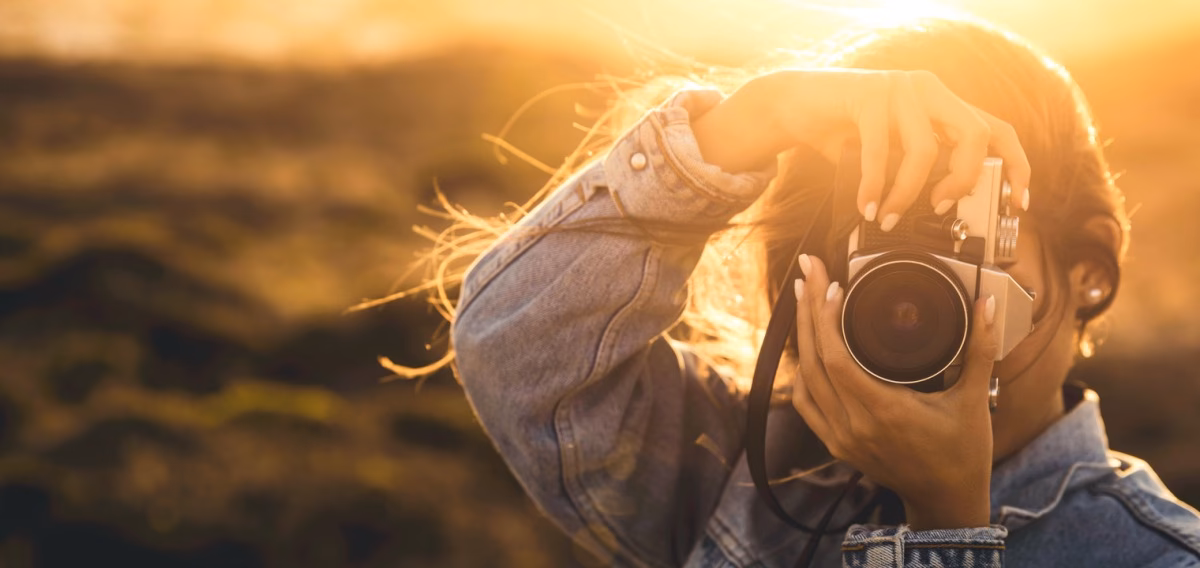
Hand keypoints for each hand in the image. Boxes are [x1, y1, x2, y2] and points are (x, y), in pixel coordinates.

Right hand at [691, 69, 1030, 227]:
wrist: (794, 104)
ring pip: (924, 148)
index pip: (996, 129)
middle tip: (941, 209)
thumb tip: (940, 214)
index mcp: (941, 104)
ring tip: (891, 218)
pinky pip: (880, 150)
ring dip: (908, 193)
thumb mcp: (889, 153)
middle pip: (974, 134)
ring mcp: (900, 87)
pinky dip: (875, 186)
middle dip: (963, 180)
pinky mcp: (868, 94)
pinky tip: (866, 206)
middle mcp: (929, 90)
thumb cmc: (843, 132)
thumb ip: (916, 170)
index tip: (1019, 203)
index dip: (1016, 166)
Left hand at [791, 254, 997, 529]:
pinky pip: (805, 403)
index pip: (837, 359)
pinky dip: (803, 371)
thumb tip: (986, 306)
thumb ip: (980, 349)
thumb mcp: (974, 400)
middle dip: (808, 310)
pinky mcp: (836, 444)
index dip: (827, 319)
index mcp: (884, 413)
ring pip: (804, 379)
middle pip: (814, 360)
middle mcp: (854, 426)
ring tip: (805, 298)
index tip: (833, 285)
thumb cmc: (963, 454)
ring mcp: (840, 437)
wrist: (947, 500)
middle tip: (808, 271)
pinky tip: (807, 346)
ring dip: (802, 336)